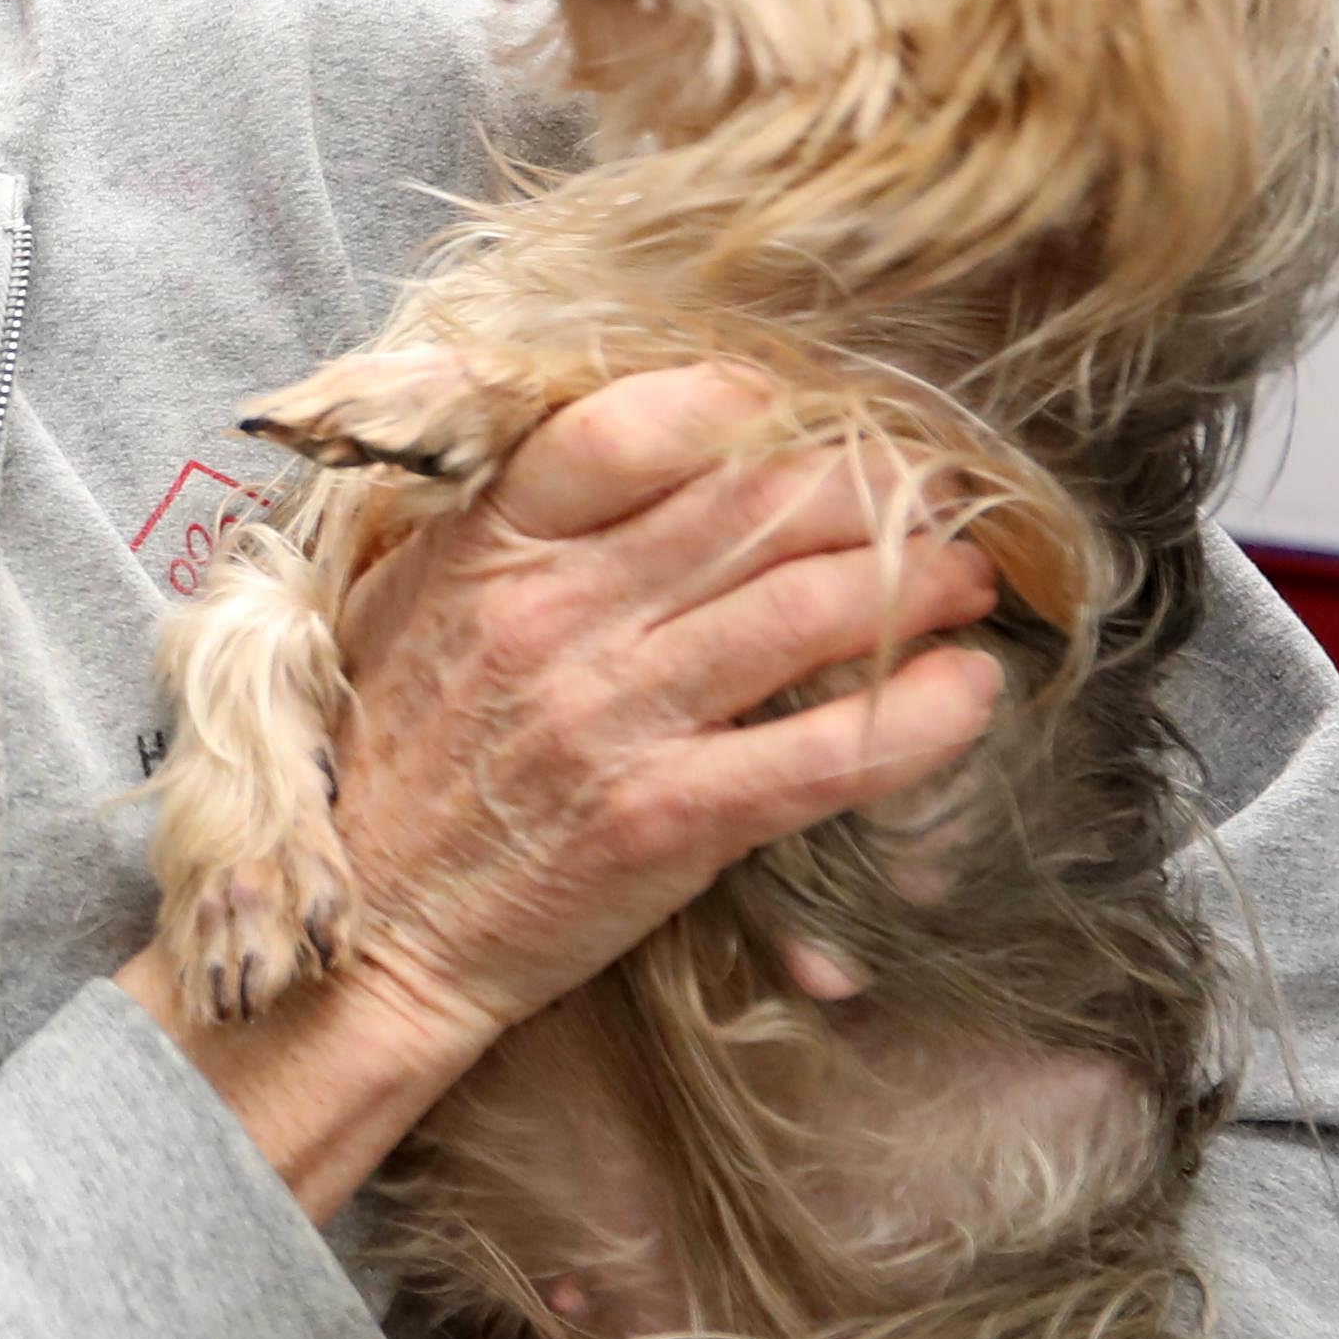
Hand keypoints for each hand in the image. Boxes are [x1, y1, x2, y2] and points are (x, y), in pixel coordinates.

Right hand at [124, 367, 1003, 1191]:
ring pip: (813, 607)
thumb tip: (647, 445)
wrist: (367, 935)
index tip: (807, 414)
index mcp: (489, 547)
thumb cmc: (398, 765)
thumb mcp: (412, 606)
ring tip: (970, 581)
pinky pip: (829, 750)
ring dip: (925, 582)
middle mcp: (555, 616)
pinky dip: (923, 715)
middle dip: (877, 487)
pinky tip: (970, 690)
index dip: (748, 403)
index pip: (635, 424)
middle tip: (932, 497)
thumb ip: (512, 525)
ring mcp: (613, 717)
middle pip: (760, 501)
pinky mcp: (667, 820)